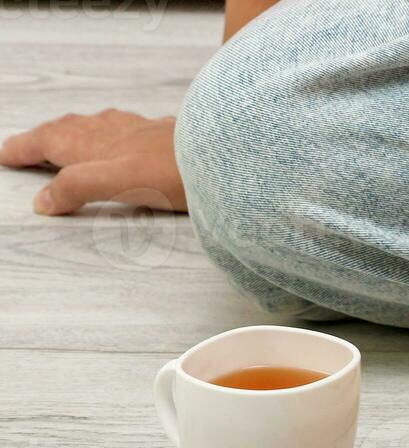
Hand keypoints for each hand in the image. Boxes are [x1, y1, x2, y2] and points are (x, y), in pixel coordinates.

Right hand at [0, 110, 185, 214]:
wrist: (228, 158)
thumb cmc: (175, 171)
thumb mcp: (116, 183)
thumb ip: (78, 189)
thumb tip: (44, 202)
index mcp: (94, 143)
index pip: (47, 142)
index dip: (24, 149)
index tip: (5, 156)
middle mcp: (114, 131)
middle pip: (69, 130)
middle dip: (45, 138)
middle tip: (27, 148)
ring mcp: (143, 132)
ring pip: (99, 127)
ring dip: (76, 132)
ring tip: (69, 139)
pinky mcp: (169, 138)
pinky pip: (129, 131)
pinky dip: (113, 134)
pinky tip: (128, 139)